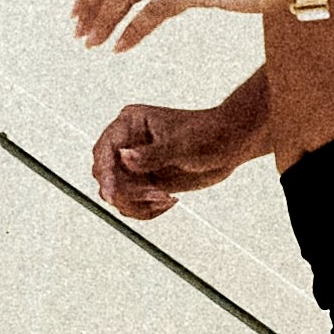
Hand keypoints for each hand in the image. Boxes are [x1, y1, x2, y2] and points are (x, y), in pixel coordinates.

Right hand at [89, 89, 265, 220]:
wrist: (229, 143)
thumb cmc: (207, 134)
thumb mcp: (180, 146)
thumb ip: (151, 154)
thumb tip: (122, 156)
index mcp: (130, 123)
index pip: (105, 149)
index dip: (104, 172)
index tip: (111, 193)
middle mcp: (126, 143)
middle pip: (105, 174)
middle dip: (125, 191)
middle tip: (155, 195)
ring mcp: (134, 164)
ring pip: (117, 193)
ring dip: (138, 203)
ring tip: (167, 198)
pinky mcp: (144, 181)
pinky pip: (131, 204)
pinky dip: (146, 210)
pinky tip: (170, 202)